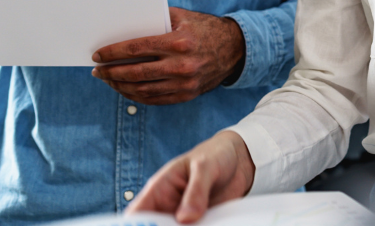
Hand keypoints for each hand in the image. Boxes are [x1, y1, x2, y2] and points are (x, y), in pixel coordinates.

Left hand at [91, 7, 245, 104]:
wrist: (235, 49)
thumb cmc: (205, 29)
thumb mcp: (183, 17)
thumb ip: (157, 18)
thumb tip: (126, 22)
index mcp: (178, 42)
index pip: (136, 49)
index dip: (113, 53)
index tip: (98, 55)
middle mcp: (181, 65)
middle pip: (135, 72)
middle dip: (111, 72)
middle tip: (98, 71)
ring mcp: (185, 83)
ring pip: (143, 89)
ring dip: (121, 86)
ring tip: (109, 80)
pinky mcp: (187, 95)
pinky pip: (155, 99)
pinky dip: (137, 96)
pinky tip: (126, 90)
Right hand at [127, 130, 254, 222]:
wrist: (239, 160)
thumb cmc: (215, 155)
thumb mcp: (205, 166)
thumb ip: (196, 190)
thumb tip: (185, 218)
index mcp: (160, 189)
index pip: (137, 212)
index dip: (135, 224)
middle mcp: (169, 207)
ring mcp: (185, 218)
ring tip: (201, 225)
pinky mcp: (201, 224)